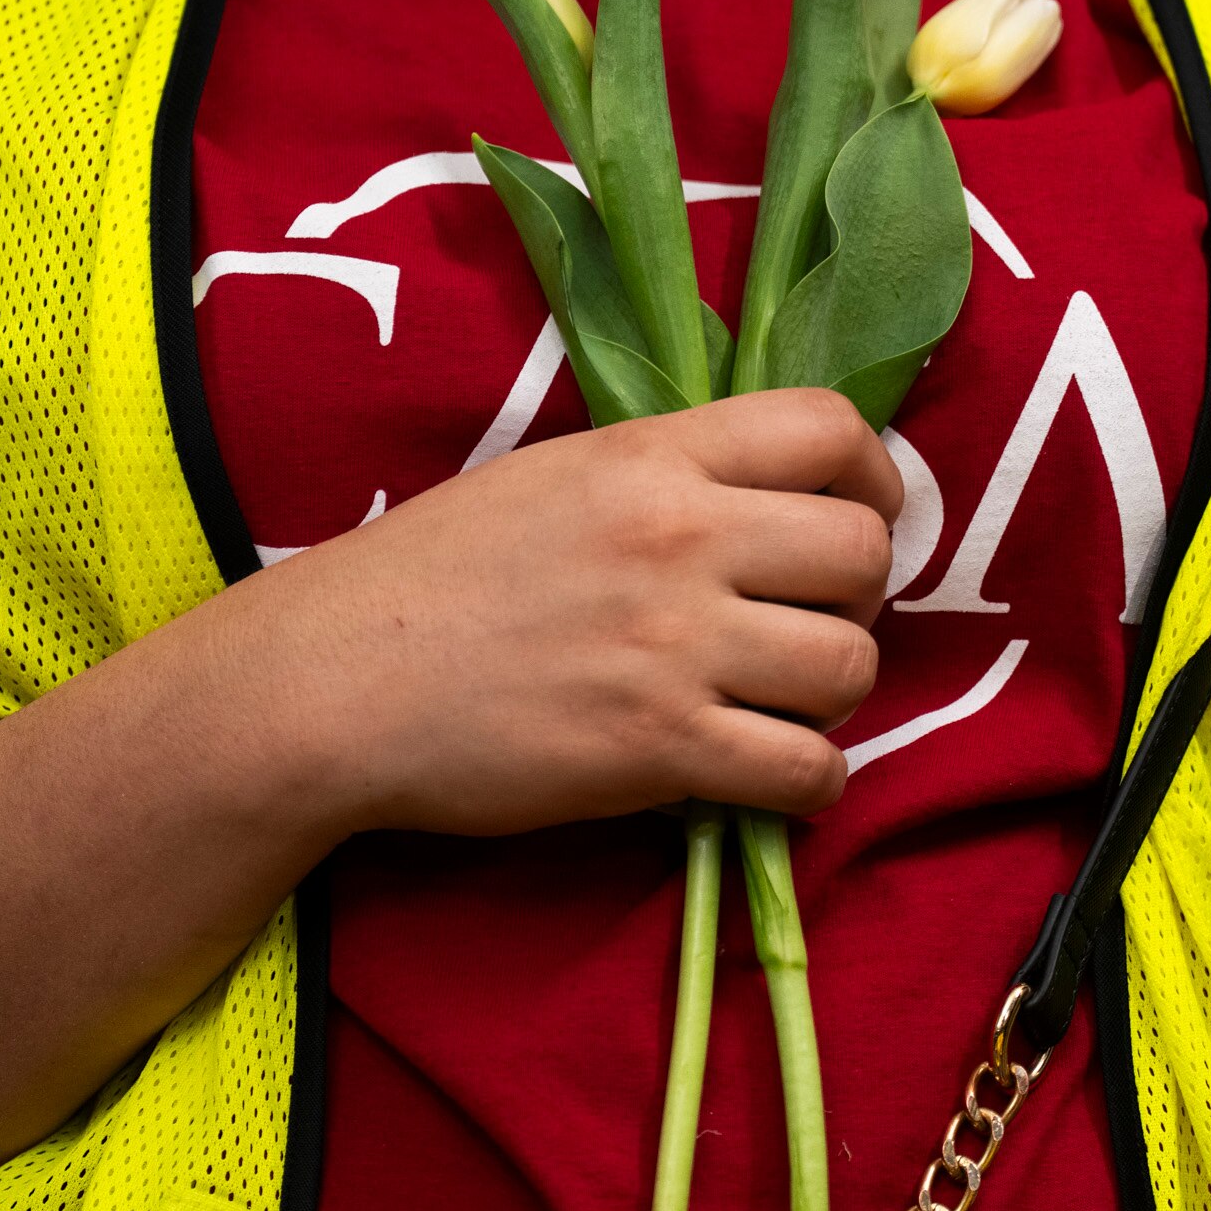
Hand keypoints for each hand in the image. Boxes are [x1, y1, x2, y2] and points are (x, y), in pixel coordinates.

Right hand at [158, 388, 900, 839]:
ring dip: (831, 694)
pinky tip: (764, 775)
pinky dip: (807, 782)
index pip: (832, 429)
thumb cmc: (430, 575)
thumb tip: (771, 498)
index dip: (873, 478)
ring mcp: (674, 645)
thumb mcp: (554, 476)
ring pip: (851, 667)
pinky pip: (807, 771)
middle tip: (803, 624)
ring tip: (775, 702)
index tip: (853, 517)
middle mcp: (679, 536)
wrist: (336, 682)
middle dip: (856, 597)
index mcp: (652, 455)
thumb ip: (666, 475)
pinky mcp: (659, 749)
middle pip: (864, 553)